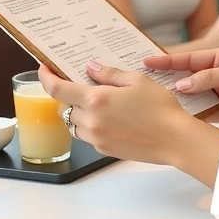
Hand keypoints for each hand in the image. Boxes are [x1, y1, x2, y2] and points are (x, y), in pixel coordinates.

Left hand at [38, 61, 190, 164]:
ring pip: (74, 124)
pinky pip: (88, 136)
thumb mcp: (137, 80)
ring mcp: (96, 138)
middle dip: (71, 95)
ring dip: (79, 112)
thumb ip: (109, 74)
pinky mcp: (104, 150)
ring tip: (101, 104)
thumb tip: (90, 68)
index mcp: (96, 100)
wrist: (174, 139)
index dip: (46, 78)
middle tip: (87, 85)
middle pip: (65, 107)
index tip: (44, 69)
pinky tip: (113, 119)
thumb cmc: (160, 107)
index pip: (58, 89)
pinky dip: (92, 125)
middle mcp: (91, 121)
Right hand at [144, 48, 218, 129]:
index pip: (189, 59)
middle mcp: (217, 74)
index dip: (167, 61)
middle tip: (141, 85)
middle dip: (166, 81)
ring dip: (176, 101)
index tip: (146, 61)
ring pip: (191, 97)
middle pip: (186, 77)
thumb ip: (211, 78)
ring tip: (152, 105)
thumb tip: (182, 84)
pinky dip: (189, 116)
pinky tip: (174, 120)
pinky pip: (201, 113)